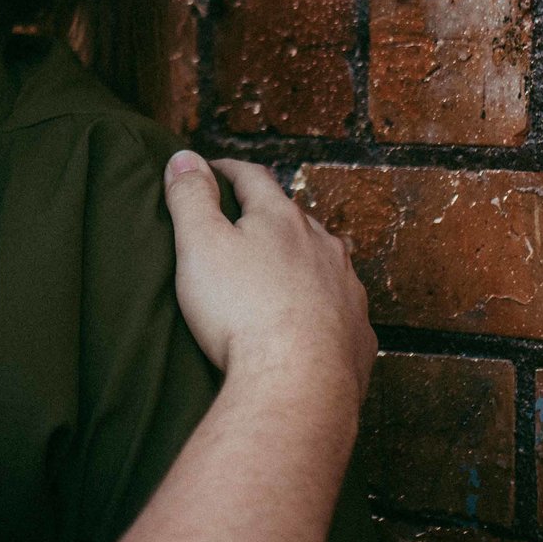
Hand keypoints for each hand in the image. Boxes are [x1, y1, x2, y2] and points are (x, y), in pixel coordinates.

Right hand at [161, 154, 374, 402]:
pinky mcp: (358, 332)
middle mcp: (323, 246)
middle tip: (245, 223)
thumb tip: (184, 157)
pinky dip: (323, 306)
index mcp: (282, 219)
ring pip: (325, 261)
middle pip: (295, 218)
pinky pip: (340, 309)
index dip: (228, 171)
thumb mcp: (200, 245)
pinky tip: (312, 321)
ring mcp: (346, 289)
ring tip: (283, 268)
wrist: (296, 384)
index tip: (212, 171)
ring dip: (303, 258)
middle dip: (270, 216)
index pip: (253, 178)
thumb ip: (190, 197)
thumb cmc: (241, 313)